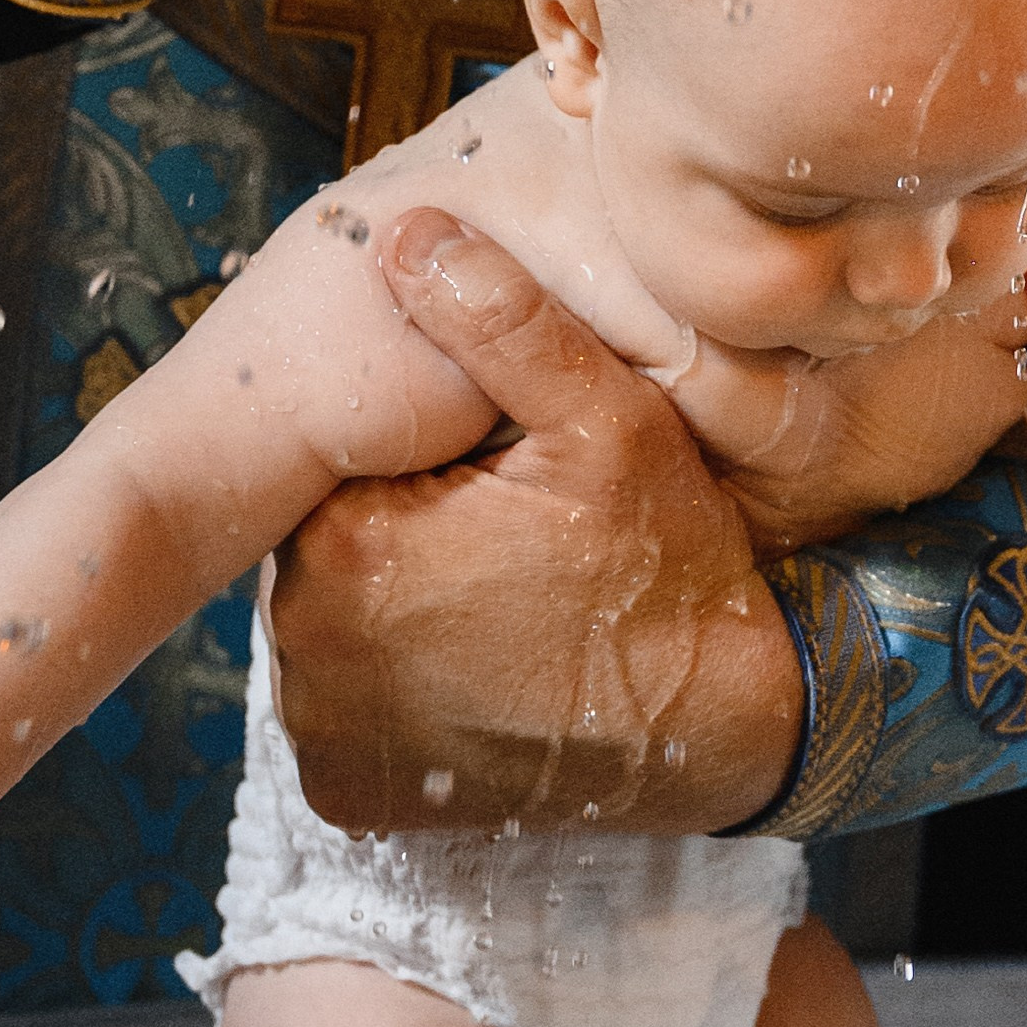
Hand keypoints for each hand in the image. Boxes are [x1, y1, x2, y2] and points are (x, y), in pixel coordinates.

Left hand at [266, 212, 803, 835]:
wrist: (721, 732)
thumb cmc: (669, 571)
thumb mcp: (607, 421)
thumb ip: (503, 322)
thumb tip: (408, 233)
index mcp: (346, 538)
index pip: (339, 468)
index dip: (414, 463)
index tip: (489, 481)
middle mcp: (306, 644)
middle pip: (330, 548)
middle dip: (399, 537)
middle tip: (502, 548)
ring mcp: (322, 730)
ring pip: (333, 631)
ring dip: (391, 616)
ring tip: (493, 611)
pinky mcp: (349, 794)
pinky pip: (346, 718)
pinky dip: (393, 698)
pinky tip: (472, 676)